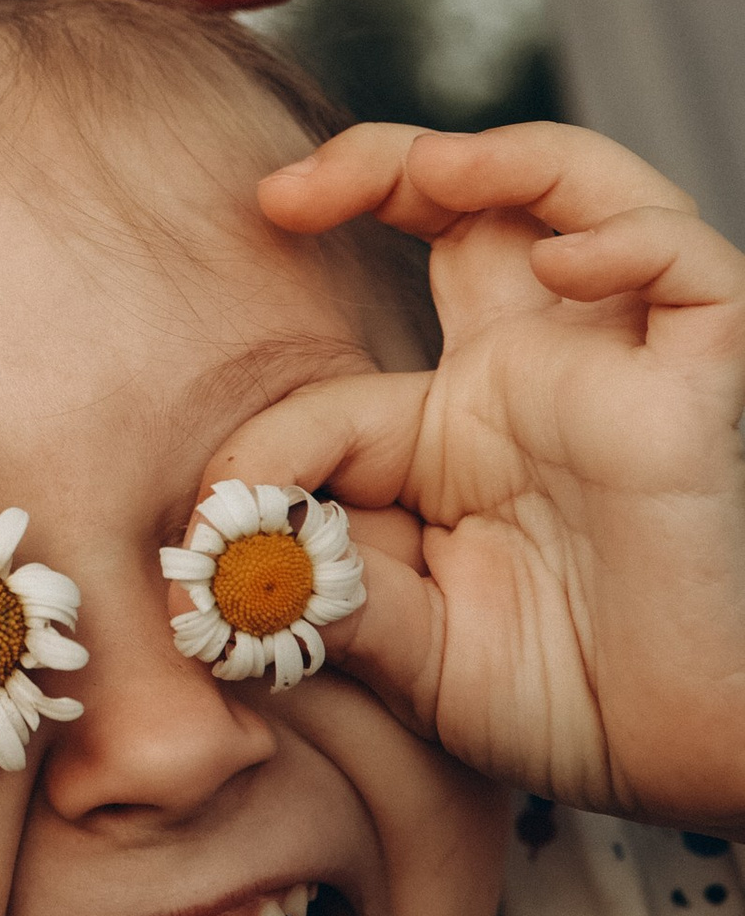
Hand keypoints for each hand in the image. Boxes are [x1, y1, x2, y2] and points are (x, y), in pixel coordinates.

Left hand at [219, 122, 744, 825]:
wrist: (687, 760)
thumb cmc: (565, 703)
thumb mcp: (411, 650)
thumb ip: (324, 592)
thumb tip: (223, 549)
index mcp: (453, 431)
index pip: (336, 392)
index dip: (269, 442)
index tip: (219, 523)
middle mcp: (533, 375)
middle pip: (463, 210)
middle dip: (375, 166)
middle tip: (286, 194)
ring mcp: (618, 367)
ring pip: (577, 191)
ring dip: (496, 155)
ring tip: (427, 170)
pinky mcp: (705, 378)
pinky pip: (689, 266)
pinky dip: (629, 235)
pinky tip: (564, 260)